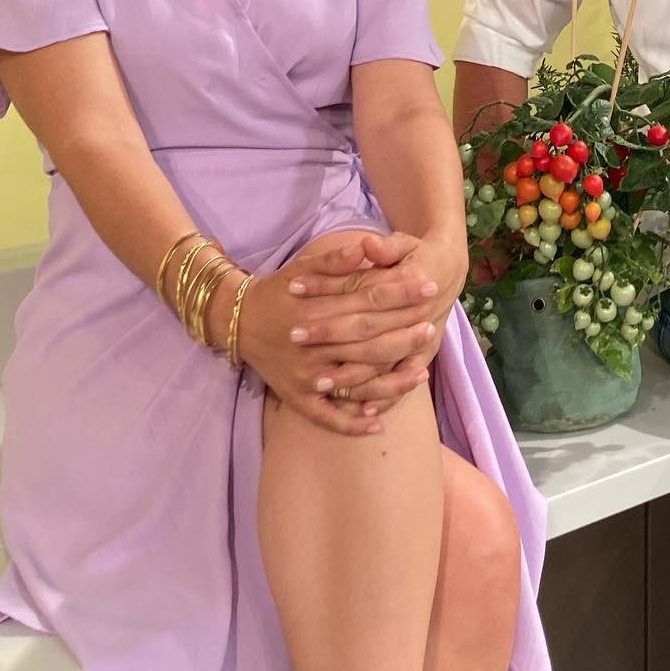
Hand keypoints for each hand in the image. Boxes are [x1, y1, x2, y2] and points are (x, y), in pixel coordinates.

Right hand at [236, 239, 439, 436]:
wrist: (238, 321)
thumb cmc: (279, 291)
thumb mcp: (302, 267)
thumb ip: (335, 261)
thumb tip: (367, 247)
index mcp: (315, 309)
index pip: (368, 300)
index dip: (401, 294)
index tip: (429, 288)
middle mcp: (311, 346)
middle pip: (368, 342)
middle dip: (404, 336)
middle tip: (431, 328)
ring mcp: (305, 376)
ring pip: (356, 383)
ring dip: (391, 381)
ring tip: (422, 373)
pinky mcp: (297, 398)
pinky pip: (328, 416)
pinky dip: (352, 423)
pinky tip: (378, 423)